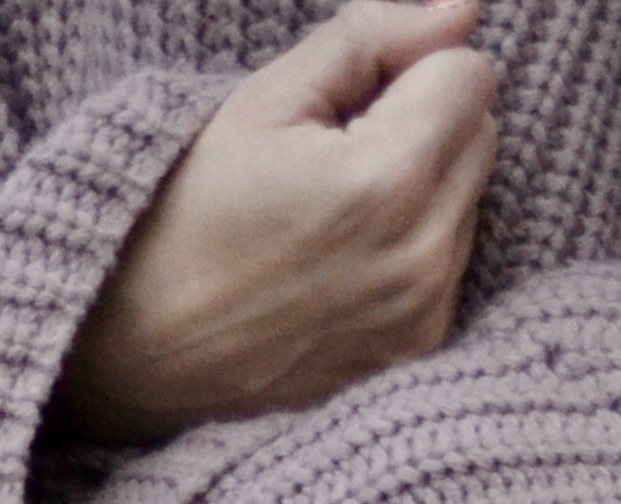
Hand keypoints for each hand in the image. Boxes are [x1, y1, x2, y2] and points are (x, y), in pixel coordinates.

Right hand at [55, 0, 499, 449]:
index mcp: (386, 180)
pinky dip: (413, 245)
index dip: (413, 67)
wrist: (139, 350)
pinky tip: (344, 258)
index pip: (470, 74)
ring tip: (334, 213)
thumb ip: (372, 40)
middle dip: (426, 123)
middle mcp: (421, 256)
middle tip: (339, 151)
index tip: (354, 98)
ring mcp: (421, 314)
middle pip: (481, 136)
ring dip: (423, 187)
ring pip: (469, 201)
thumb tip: (463, 9)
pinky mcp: (413, 352)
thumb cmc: (188, 214)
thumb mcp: (265, 98)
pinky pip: (450, 263)